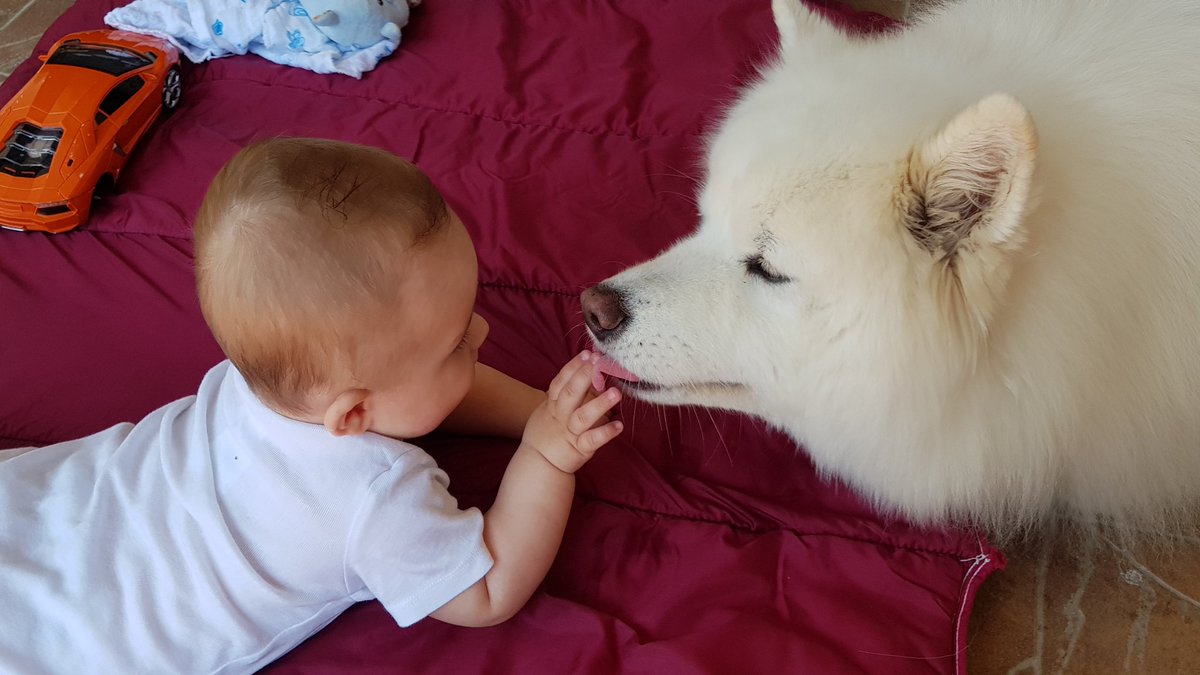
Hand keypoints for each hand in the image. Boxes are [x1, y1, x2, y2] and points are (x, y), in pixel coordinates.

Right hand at [522, 351, 623, 472]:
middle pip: (571, 394)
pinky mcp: (579, 449)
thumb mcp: (548, 410)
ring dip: (600, 404)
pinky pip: (592, 440)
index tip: (586, 354)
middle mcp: (561, 416)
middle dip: (584, 376)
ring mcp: (570, 432)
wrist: (538, 463)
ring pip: (583, 416)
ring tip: (615, 392)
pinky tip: (619, 425)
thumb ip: (564, 393)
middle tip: (599, 362)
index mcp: (553, 405)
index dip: (573, 367)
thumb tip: (585, 373)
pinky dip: (605, 433)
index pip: (561, 382)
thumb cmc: (547, 432)